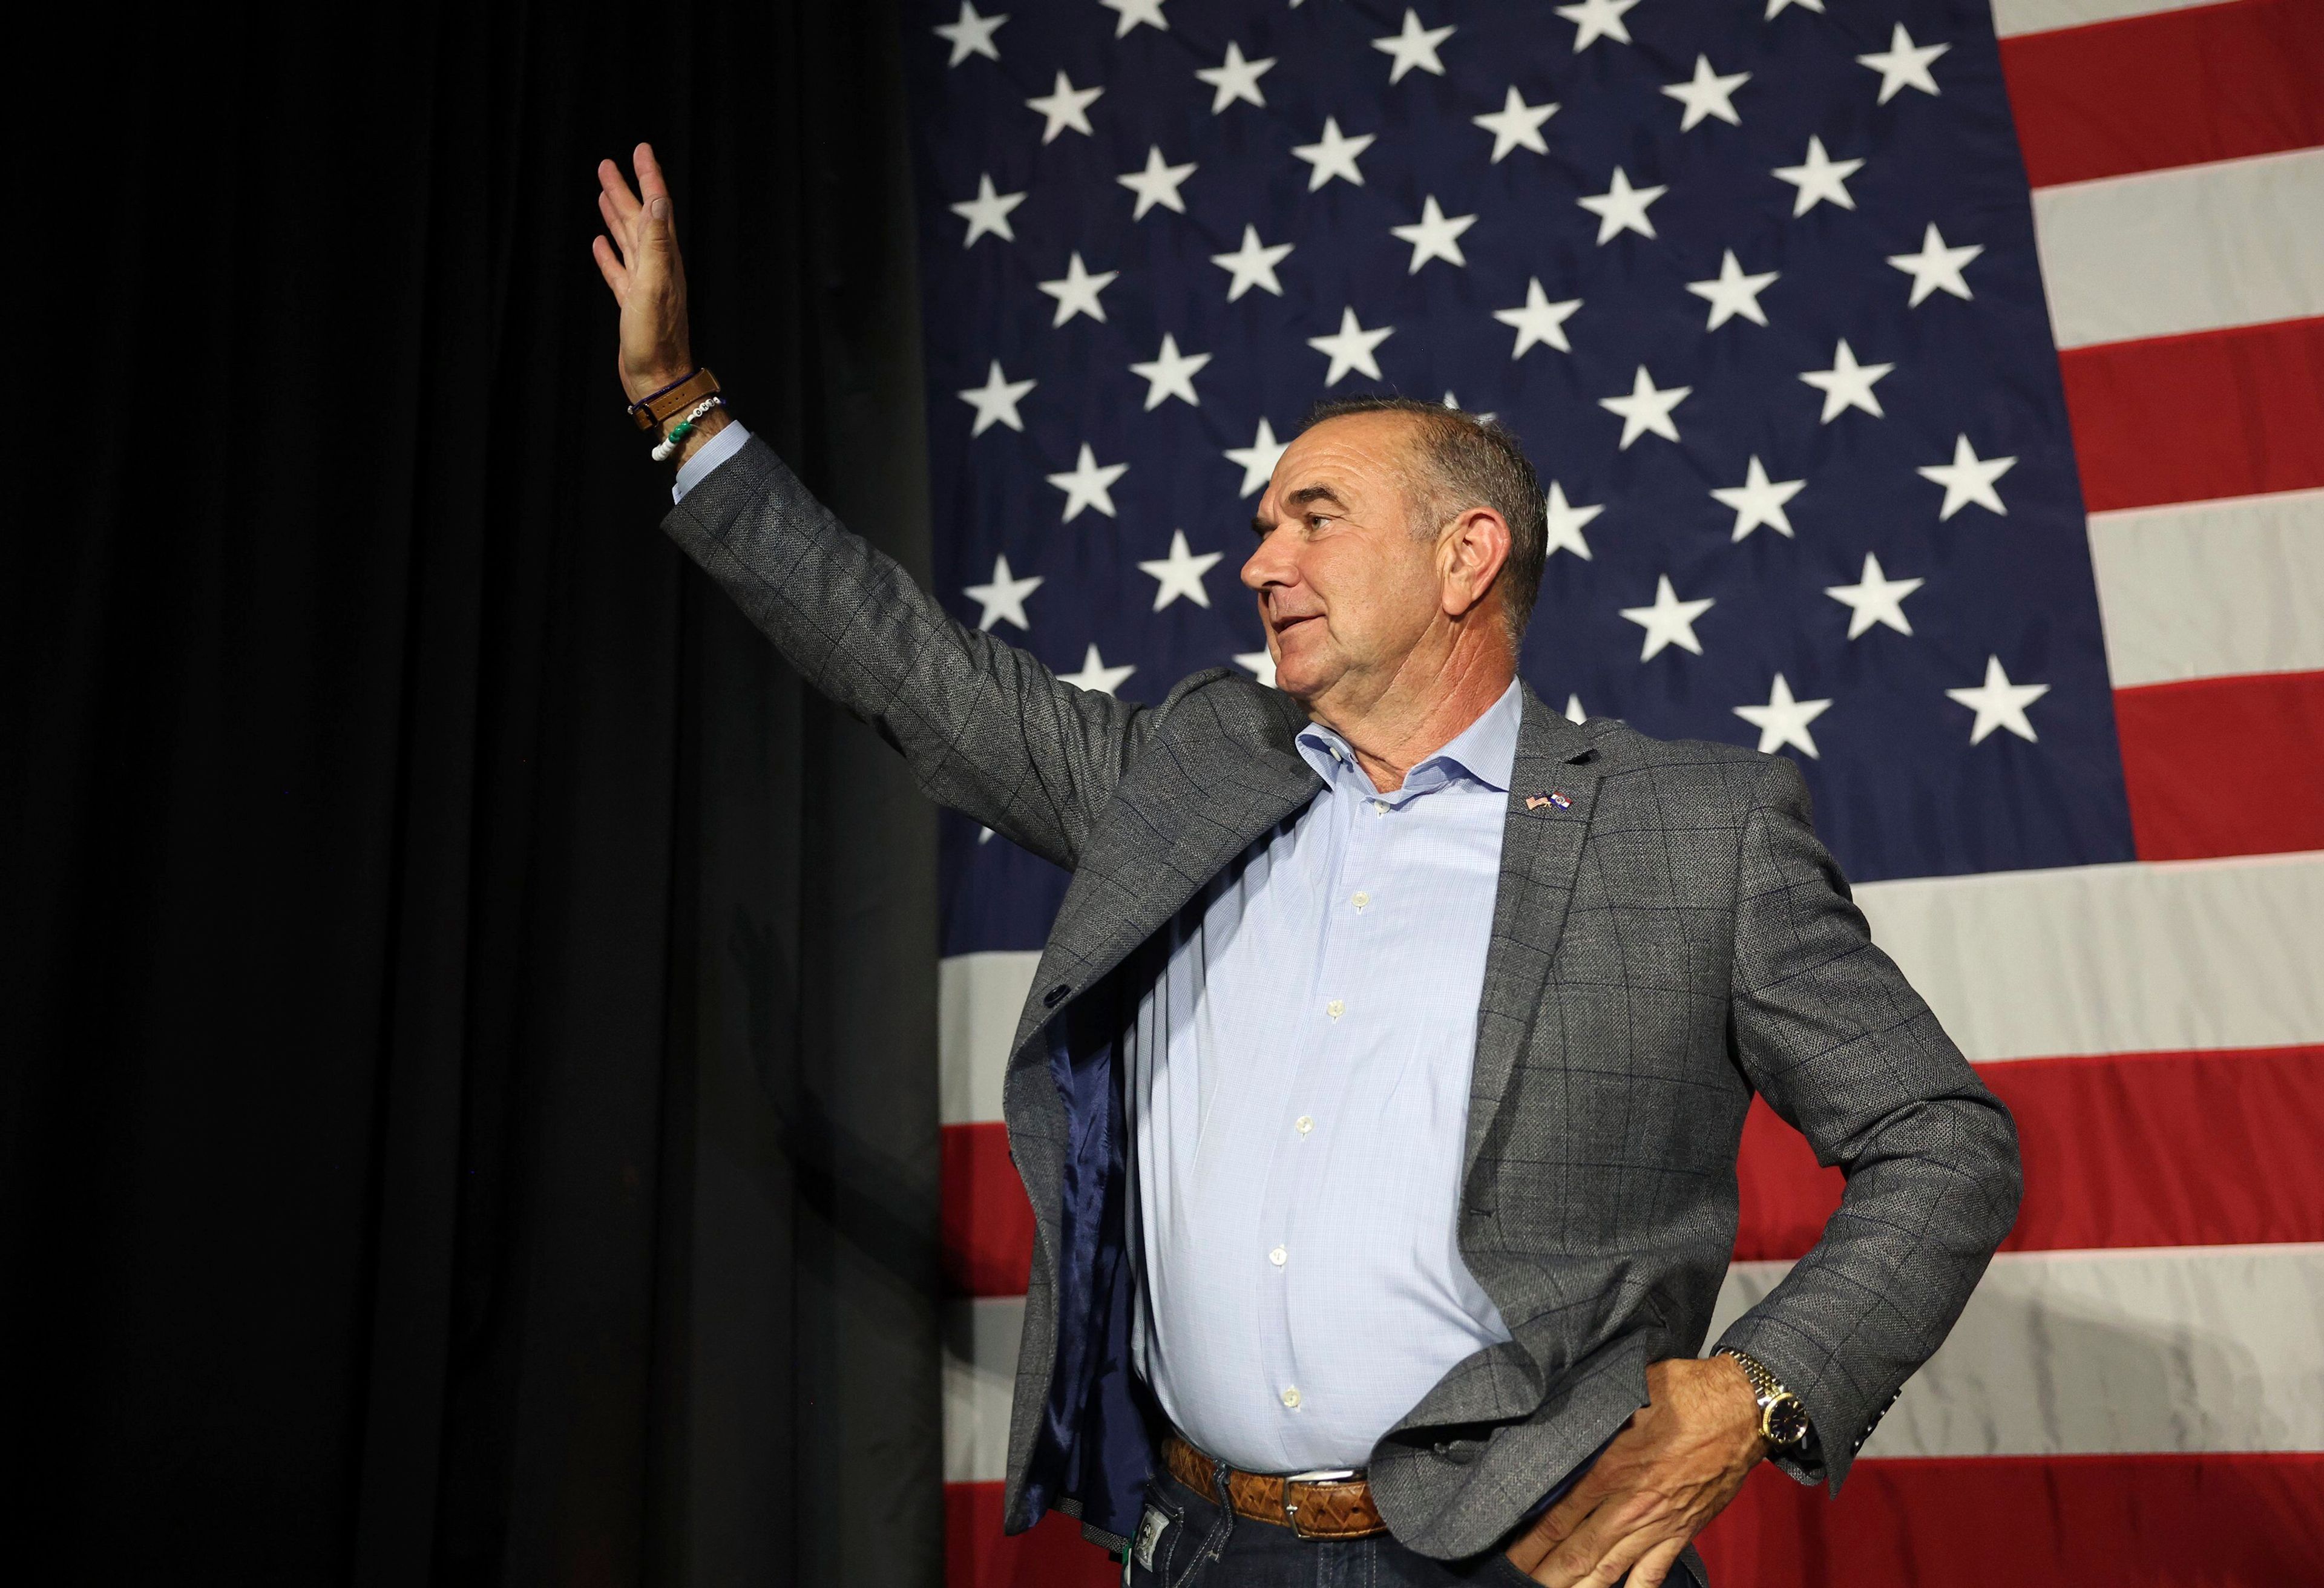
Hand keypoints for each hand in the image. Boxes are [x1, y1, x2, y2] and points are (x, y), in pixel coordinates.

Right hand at [591, 143, 694, 402]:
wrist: (657, 378)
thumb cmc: (657, 337)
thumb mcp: (655, 284)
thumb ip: (656, 243)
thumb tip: (658, 200)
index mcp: (664, 258)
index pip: (656, 207)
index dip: (649, 177)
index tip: (640, 149)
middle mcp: (656, 267)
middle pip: (638, 219)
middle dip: (626, 189)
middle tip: (610, 164)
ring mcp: (642, 285)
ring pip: (627, 240)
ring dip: (615, 215)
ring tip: (603, 193)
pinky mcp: (630, 303)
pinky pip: (617, 270)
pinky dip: (608, 254)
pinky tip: (599, 243)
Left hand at [1502, 1357, 1767, 1587]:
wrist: (1747, 1408)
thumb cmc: (1687, 1391)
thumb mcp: (1630, 1390)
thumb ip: (1593, 1411)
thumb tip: (1556, 1413)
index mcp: (1613, 1467)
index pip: (1559, 1515)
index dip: (1530, 1540)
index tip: (1507, 1552)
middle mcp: (1632, 1505)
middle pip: (1578, 1551)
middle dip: (1545, 1572)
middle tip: (1517, 1582)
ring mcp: (1659, 1525)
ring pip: (1610, 1570)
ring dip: (1580, 1587)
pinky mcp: (1683, 1533)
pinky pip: (1653, 1574)